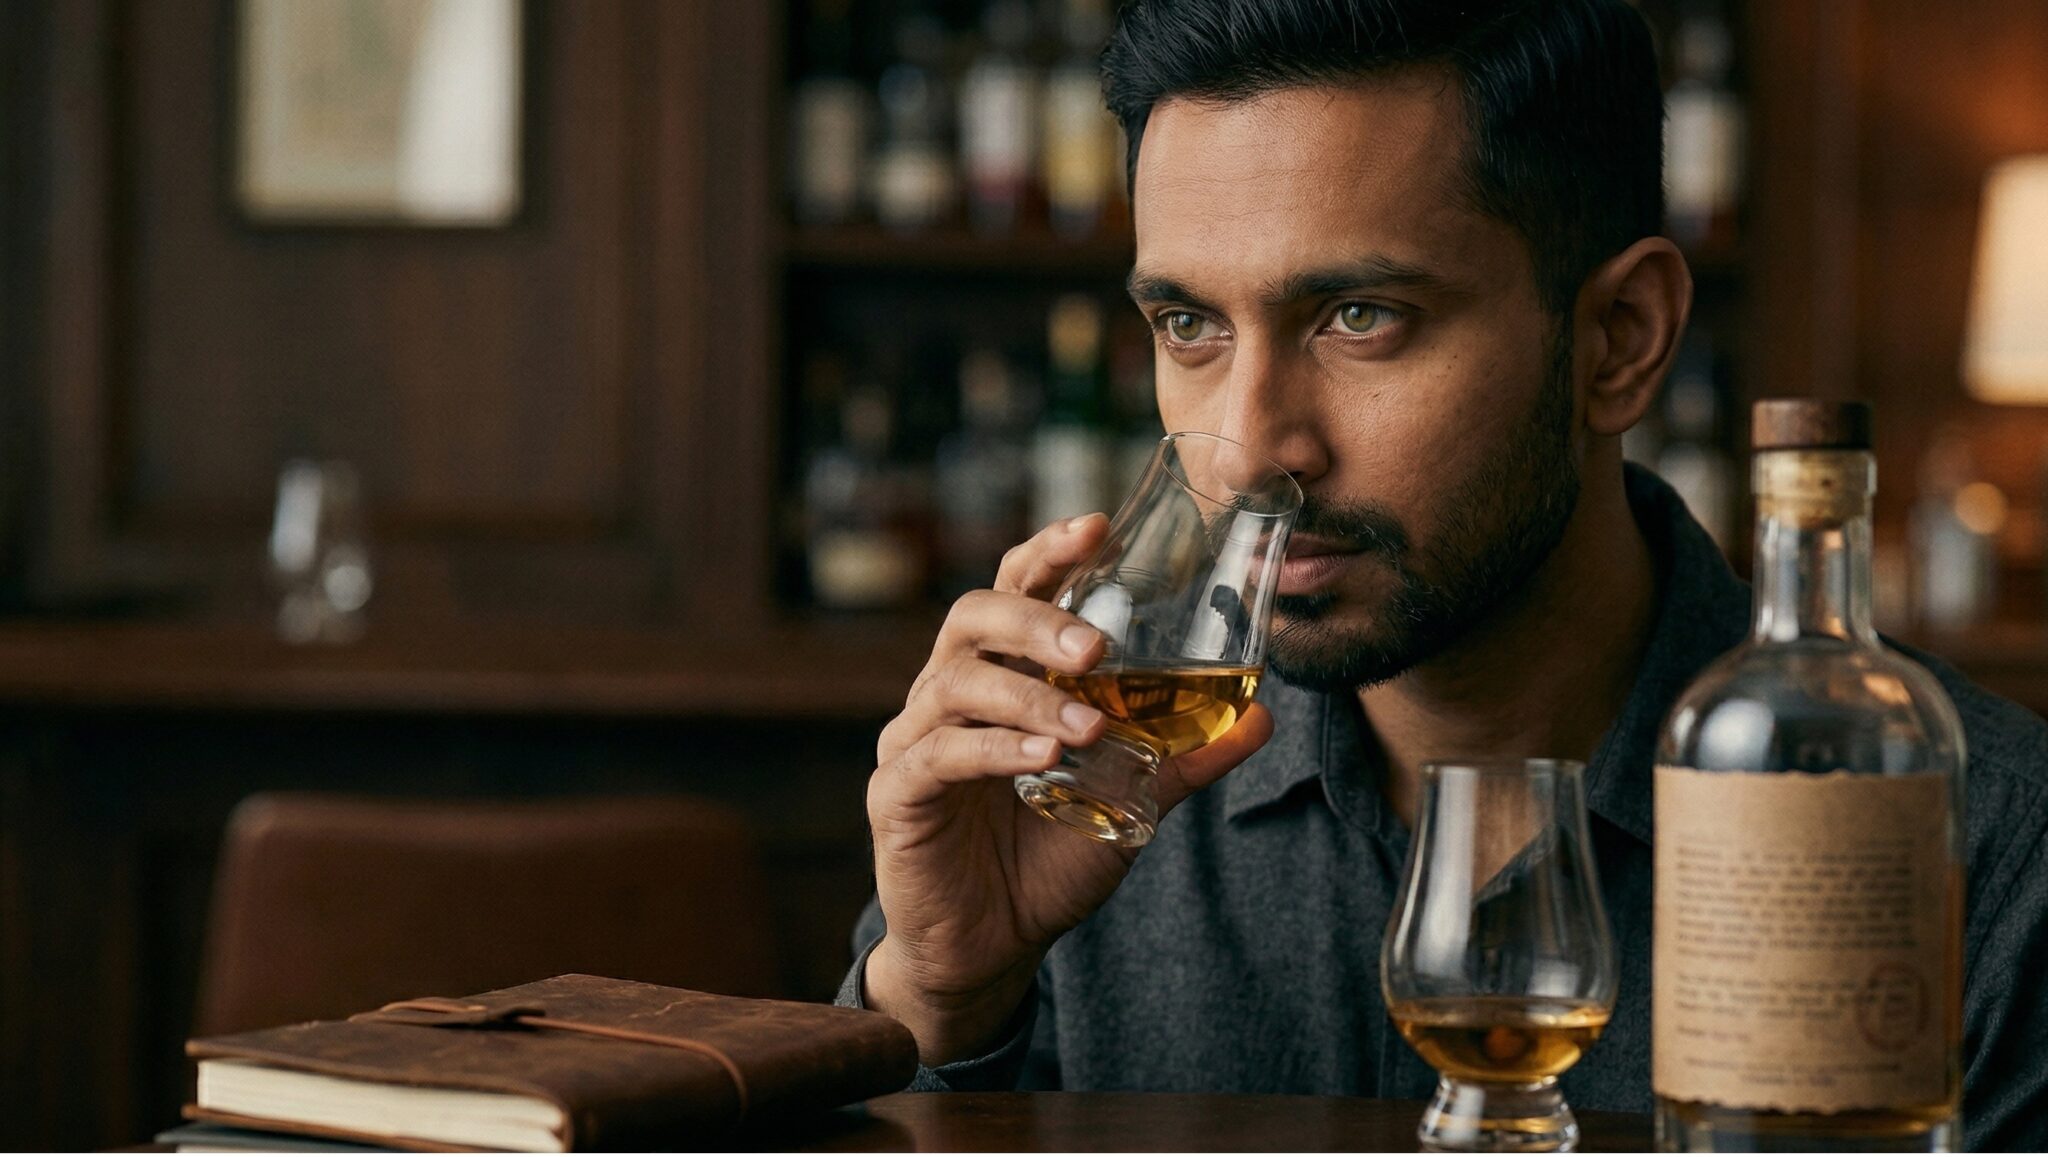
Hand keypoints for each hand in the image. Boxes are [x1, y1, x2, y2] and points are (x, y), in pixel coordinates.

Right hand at [862, 513, 1274, 1063]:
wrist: (991, 948)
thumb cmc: (1046, 861)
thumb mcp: (1127, 801)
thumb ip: (1182, 757)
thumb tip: (1261, 715)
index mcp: (1000, 677)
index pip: (1013, 590)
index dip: (1048, 552)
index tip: (1097, 528)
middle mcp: (947, 694)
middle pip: (973, 618)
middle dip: (1035, 619)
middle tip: (1095, 646)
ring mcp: (915, 740)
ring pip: (956, 682)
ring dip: (1027, 696)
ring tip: (1086, 728)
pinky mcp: (897, 793)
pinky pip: (938, 753)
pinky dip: (993, 749)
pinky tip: (1042, 759)